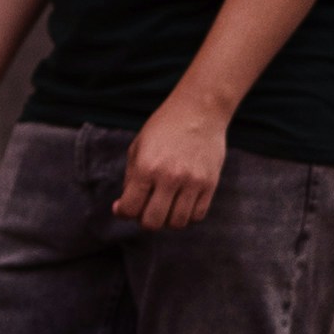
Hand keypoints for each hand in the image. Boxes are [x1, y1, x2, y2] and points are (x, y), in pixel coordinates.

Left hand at [114, 99, 228, 229]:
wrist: (199, 111)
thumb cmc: (164, 128)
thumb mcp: (138, 148)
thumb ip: (130, 179)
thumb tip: (124, 208)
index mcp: (146, 167)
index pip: (130, 208)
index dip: (124, 212)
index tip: (125, 207)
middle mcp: (169, 177)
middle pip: (153, 222)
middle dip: (145, 220)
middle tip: (146, 208)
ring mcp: (192, 182)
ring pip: (177, 223)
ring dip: (168, 220)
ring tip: (166, 206)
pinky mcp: (210, 184)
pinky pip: (197, 216)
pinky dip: (187, 215)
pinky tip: (182, 202)